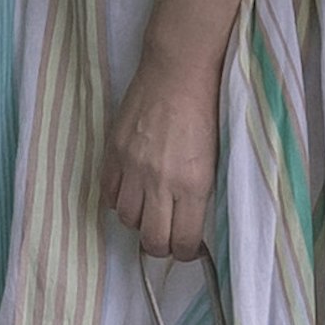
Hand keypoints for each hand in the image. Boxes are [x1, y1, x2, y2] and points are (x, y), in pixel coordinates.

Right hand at [101, 56, 220, 262]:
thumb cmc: (206, 110)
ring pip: (126, 219)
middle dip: (160, 246)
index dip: (185, 253)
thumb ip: (201, 192)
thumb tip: (192, 221)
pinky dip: (119, 199)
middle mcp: (160, 182)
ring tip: (149, 209)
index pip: (182, 241)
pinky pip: (108, 193)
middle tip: (167, 237)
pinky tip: (131, 192)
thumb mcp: (215, 158)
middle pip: (151, 239)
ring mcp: (132, 168)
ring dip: (138, 220)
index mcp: (193, 185)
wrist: (178, 71)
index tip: (188, 248)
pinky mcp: (113, 152)